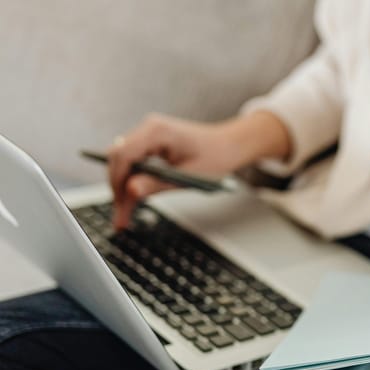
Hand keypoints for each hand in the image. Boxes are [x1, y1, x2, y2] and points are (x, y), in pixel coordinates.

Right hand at [107, 111, 289, 229]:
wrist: (229, 145)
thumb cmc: (216, 156)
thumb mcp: (187, 176)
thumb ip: (157, 184)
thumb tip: (130, 192)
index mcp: (157, 131)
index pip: (123, 155)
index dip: (117, 182)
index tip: (119, 206)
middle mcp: (149, 128)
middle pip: (119, 159)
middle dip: (118, 189)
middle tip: (122, 218)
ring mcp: (148, 134)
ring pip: (123, 162)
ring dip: (123, 187)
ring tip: (126, 215)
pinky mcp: (150, 143)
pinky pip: (133, 162)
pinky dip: (132, 181)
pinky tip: (133, 201)